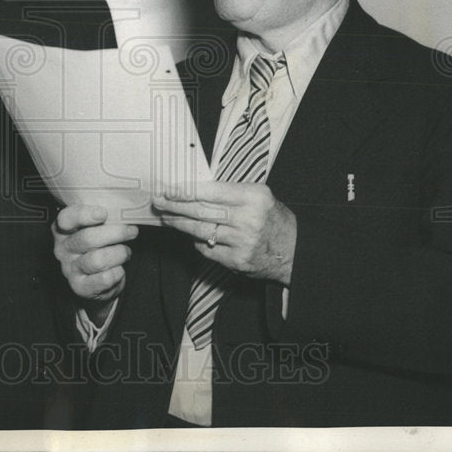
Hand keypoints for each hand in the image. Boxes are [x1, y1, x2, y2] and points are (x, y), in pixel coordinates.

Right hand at [52, 205, 138, 325]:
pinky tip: (119, 269)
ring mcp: (70, 269)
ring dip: (119, 254)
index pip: (66, 218)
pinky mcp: (80, 287)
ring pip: (98, 260)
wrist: (95, 280)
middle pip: (88, 238)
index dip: (84, 215)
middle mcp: (63, 248)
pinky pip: (104, 279)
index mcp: (63, 229)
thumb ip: (102, 218)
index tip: (104, 214)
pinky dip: (117, 272)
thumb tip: (123, 210)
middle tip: (132, 231)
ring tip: (126, 252)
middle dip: (116, 233)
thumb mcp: (95, 228)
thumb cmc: (98, 246)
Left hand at [153, 181, 296, 284]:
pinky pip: (207, 249)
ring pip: (200, 231)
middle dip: (175, 206)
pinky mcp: (237, 261)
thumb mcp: (258, 195)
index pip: (211, 192)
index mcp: (253, 197)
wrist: (294, 250)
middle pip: (201, 212)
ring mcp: (242, 242)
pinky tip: (189, 234)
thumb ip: (230, 192)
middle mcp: (247, 220)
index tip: (168, 189)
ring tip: (166, 217)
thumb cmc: (271, 217)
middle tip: (158, 201)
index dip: (186, 191)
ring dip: (179, 224)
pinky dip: (196, 241)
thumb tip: (193, 190)